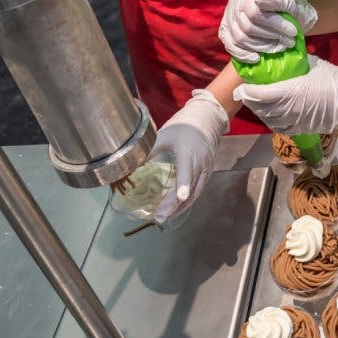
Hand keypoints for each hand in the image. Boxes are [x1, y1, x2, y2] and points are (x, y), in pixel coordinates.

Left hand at [150, 89, 228, 223]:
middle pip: (189, 189)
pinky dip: (188, 201)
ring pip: (195, 193)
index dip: (183, 185)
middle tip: (159, 218)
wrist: (206, 119)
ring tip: (165, 217)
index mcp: (187, 152)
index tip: (180, 197)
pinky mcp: (208, 173)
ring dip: (181, 207)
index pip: (186, 171)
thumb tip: (130, 165)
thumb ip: (149, 150)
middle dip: (174, 205)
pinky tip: (177, 207)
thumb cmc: (184, 126)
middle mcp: (199, 163)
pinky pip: (199, 190)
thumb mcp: (164, 135)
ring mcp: (206, 169)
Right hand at [219, 0, 317, 63]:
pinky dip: (243, 54)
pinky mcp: (226, 32)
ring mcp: (228, 17)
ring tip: (280, 48)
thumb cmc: (288, 7)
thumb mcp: (289, 1)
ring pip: (239, 38)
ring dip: (262, 47)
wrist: (286, 15)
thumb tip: (260, 0)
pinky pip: (230, 46)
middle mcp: (235, 2)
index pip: (255, 11)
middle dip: (271, 37)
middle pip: (247, 27)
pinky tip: (257, 58)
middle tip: (289, 42)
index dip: (274, 24)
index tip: (293, 32)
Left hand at [233, 57, 337, 133]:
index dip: (247, 91)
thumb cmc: (333, 79)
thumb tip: (282, 55)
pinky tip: (271, 114)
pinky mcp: (300, 129)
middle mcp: (288, 109)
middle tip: (247, 92)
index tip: (242, 86)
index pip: (259, 94)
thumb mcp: (312, 65)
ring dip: (260, 111)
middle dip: (251, 101)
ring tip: (257, 102)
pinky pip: (279, 127)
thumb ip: (294, 62)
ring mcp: (294, 121)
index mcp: (290, 91)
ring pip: (268, 119)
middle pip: (260, 108)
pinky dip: (271, 120)